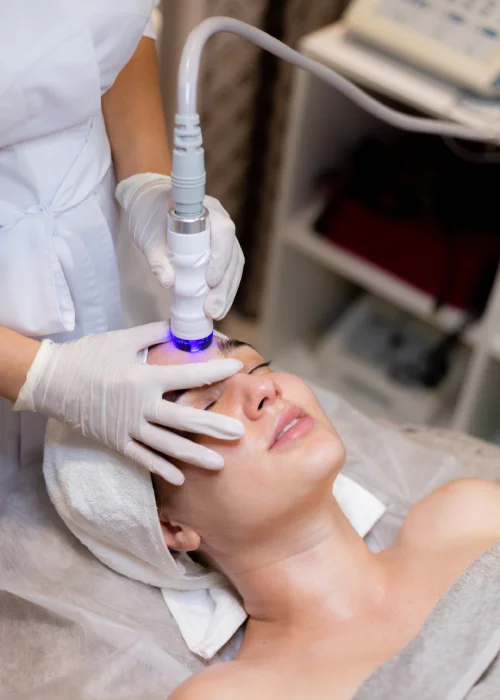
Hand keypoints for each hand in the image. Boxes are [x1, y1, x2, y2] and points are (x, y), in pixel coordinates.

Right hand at [14, 322, 243, 484]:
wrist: (51, 381)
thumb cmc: (88, 356)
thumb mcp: (123, 339)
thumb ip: (153, 333)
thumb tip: (179, 326)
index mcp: (144, 378)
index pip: (188, 376)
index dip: (215, 372)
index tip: (236, 369)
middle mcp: (141, 406)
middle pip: (184, 419)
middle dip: (214, 427)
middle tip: (240, 433)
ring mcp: (128, 428)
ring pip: (167, 445)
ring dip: (195, 454)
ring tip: (219, 463)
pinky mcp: (116, 441)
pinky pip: (142, 458)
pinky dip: (161, 468)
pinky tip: (180, 477)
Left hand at [116, 173, 243, 319]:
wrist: (149, 203)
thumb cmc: (149, 215)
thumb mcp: (148, 237)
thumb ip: (156, 258)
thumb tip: (168, 282)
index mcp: (206, 210)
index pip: (223, 232)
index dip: (220, 257)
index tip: (210, 281)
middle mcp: (221, 221)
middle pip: (233, 255)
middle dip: (225, 286)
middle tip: (212, 310)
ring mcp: (223, 237)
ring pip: (234, 266)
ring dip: (227, 292)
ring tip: (216, 313)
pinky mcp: (220, 250)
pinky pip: (228, 270)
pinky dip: (224, 289)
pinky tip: (217, 306)